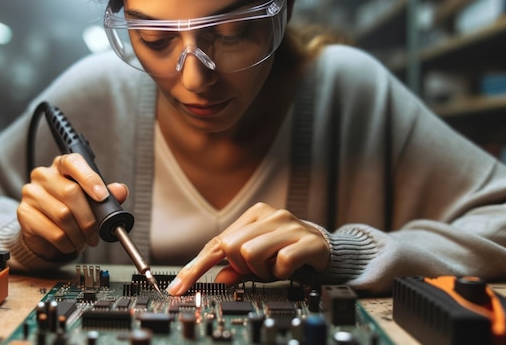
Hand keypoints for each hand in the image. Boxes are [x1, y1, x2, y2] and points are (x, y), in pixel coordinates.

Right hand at [17, 153, 128, 259]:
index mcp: (62, 166)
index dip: (90, 179)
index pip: (73, 162)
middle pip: (71, 193)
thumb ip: (107, 194)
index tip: (102, 196)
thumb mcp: (90, 200)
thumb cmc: (69, 209)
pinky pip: (53, 232)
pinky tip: (71, 244)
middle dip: (89, 218)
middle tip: (96, 233)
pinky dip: (67, 243)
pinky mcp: (24, 214)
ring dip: (79, 234)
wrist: (43, 231)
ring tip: (84, 240)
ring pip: (63, 215)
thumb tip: (121, 190)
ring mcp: (31, 193)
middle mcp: (44, 176)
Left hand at [165, 203, 329, 294]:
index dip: (195, 268)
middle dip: (240, 267)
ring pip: (251, 254)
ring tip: (274, 269)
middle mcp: (270, 216)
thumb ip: (237, 268)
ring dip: (261, 271)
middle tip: (257, 270)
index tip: (178, 288)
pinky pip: (281, 263)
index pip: (217, 243)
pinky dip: (281, 273)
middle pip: (231, 247)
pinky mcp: (307, 241)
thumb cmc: (288, 250)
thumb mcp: (259, 259)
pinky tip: (289, 268)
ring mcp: (289, 226)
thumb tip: (219, 278)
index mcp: (253, 215)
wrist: (327, 247)